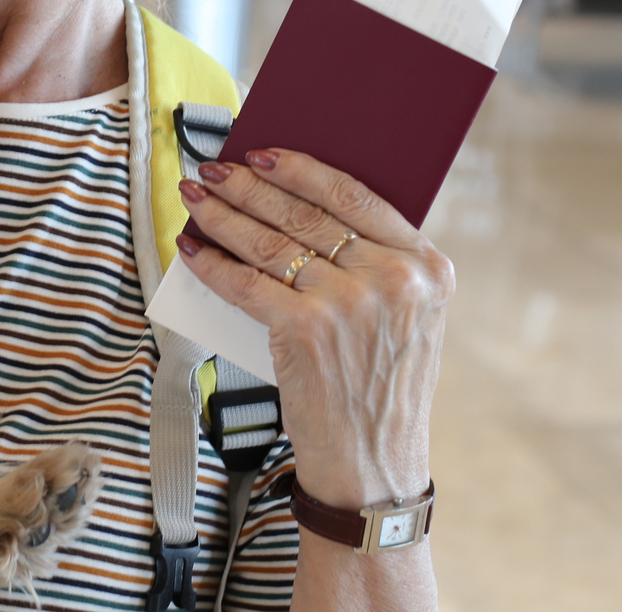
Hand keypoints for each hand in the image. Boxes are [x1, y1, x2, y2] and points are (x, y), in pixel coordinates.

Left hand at [173, 149, 454, 510]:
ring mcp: (348, 302)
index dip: (303, 168)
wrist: (375, 468)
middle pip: (305, 212)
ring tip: (197, 199)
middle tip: (214, 169)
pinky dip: (214, 264)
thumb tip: (297, 206)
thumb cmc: (381, 390)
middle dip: (249, 186)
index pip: (356, 195)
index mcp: (426, 265)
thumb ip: (374, 264)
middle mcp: (392, 277)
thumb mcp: (409, 320)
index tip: (264, 153)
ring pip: (270, 241)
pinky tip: (195, 250)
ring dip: (224, 215)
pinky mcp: (306, 329)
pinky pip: (246, 283)